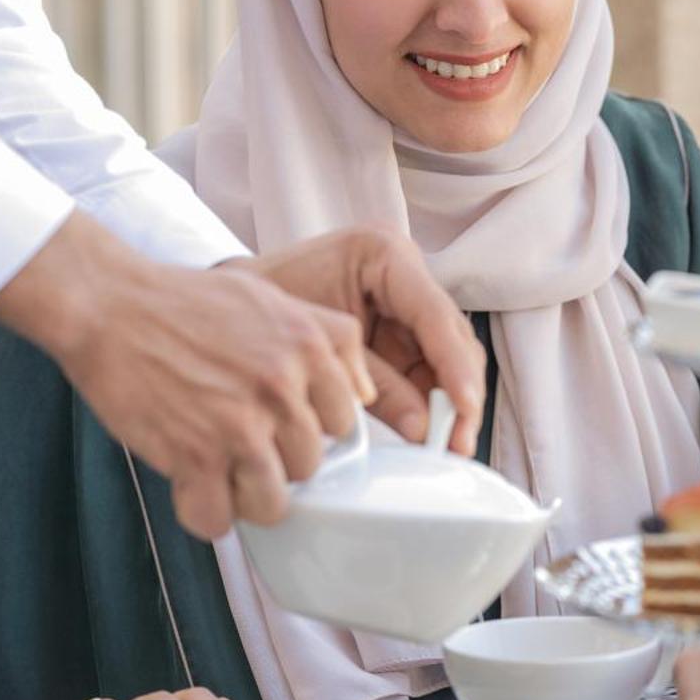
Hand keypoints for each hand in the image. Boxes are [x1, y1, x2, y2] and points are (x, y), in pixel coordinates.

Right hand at [0, 213, 374, 536]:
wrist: (109, 304)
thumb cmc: (184, 302)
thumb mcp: (274, 299)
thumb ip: (330, 339)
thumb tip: (365, 394)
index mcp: (307, 349)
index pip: (344, 424)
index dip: (310, 430)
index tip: (282, 425)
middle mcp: (280, 388)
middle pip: (308, 466)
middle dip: (276, 462)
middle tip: (240, 444)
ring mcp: (239, 425)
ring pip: (273, 503)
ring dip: (246, 496)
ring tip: (220, 473)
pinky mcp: (195, 455)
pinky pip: (218, 519)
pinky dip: (204, 513)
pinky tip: (191, 488)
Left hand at [240, 228, 485, 455]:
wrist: (235, 306)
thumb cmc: (267, 310)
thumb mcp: (323, 351)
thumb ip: (376, 387)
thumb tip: (422, 429)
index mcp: (383, 255)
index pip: (435, 316)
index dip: (456, 367)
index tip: (464, 408)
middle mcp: (405, 272)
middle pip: (452, 337)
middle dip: (459, 392)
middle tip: (457, 441)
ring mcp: (407, 300)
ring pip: (448, 356)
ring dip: (450, 401)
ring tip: (448, 444)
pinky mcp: (401, 327)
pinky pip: (427, 367)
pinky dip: (430, 399)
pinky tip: (431, 432)